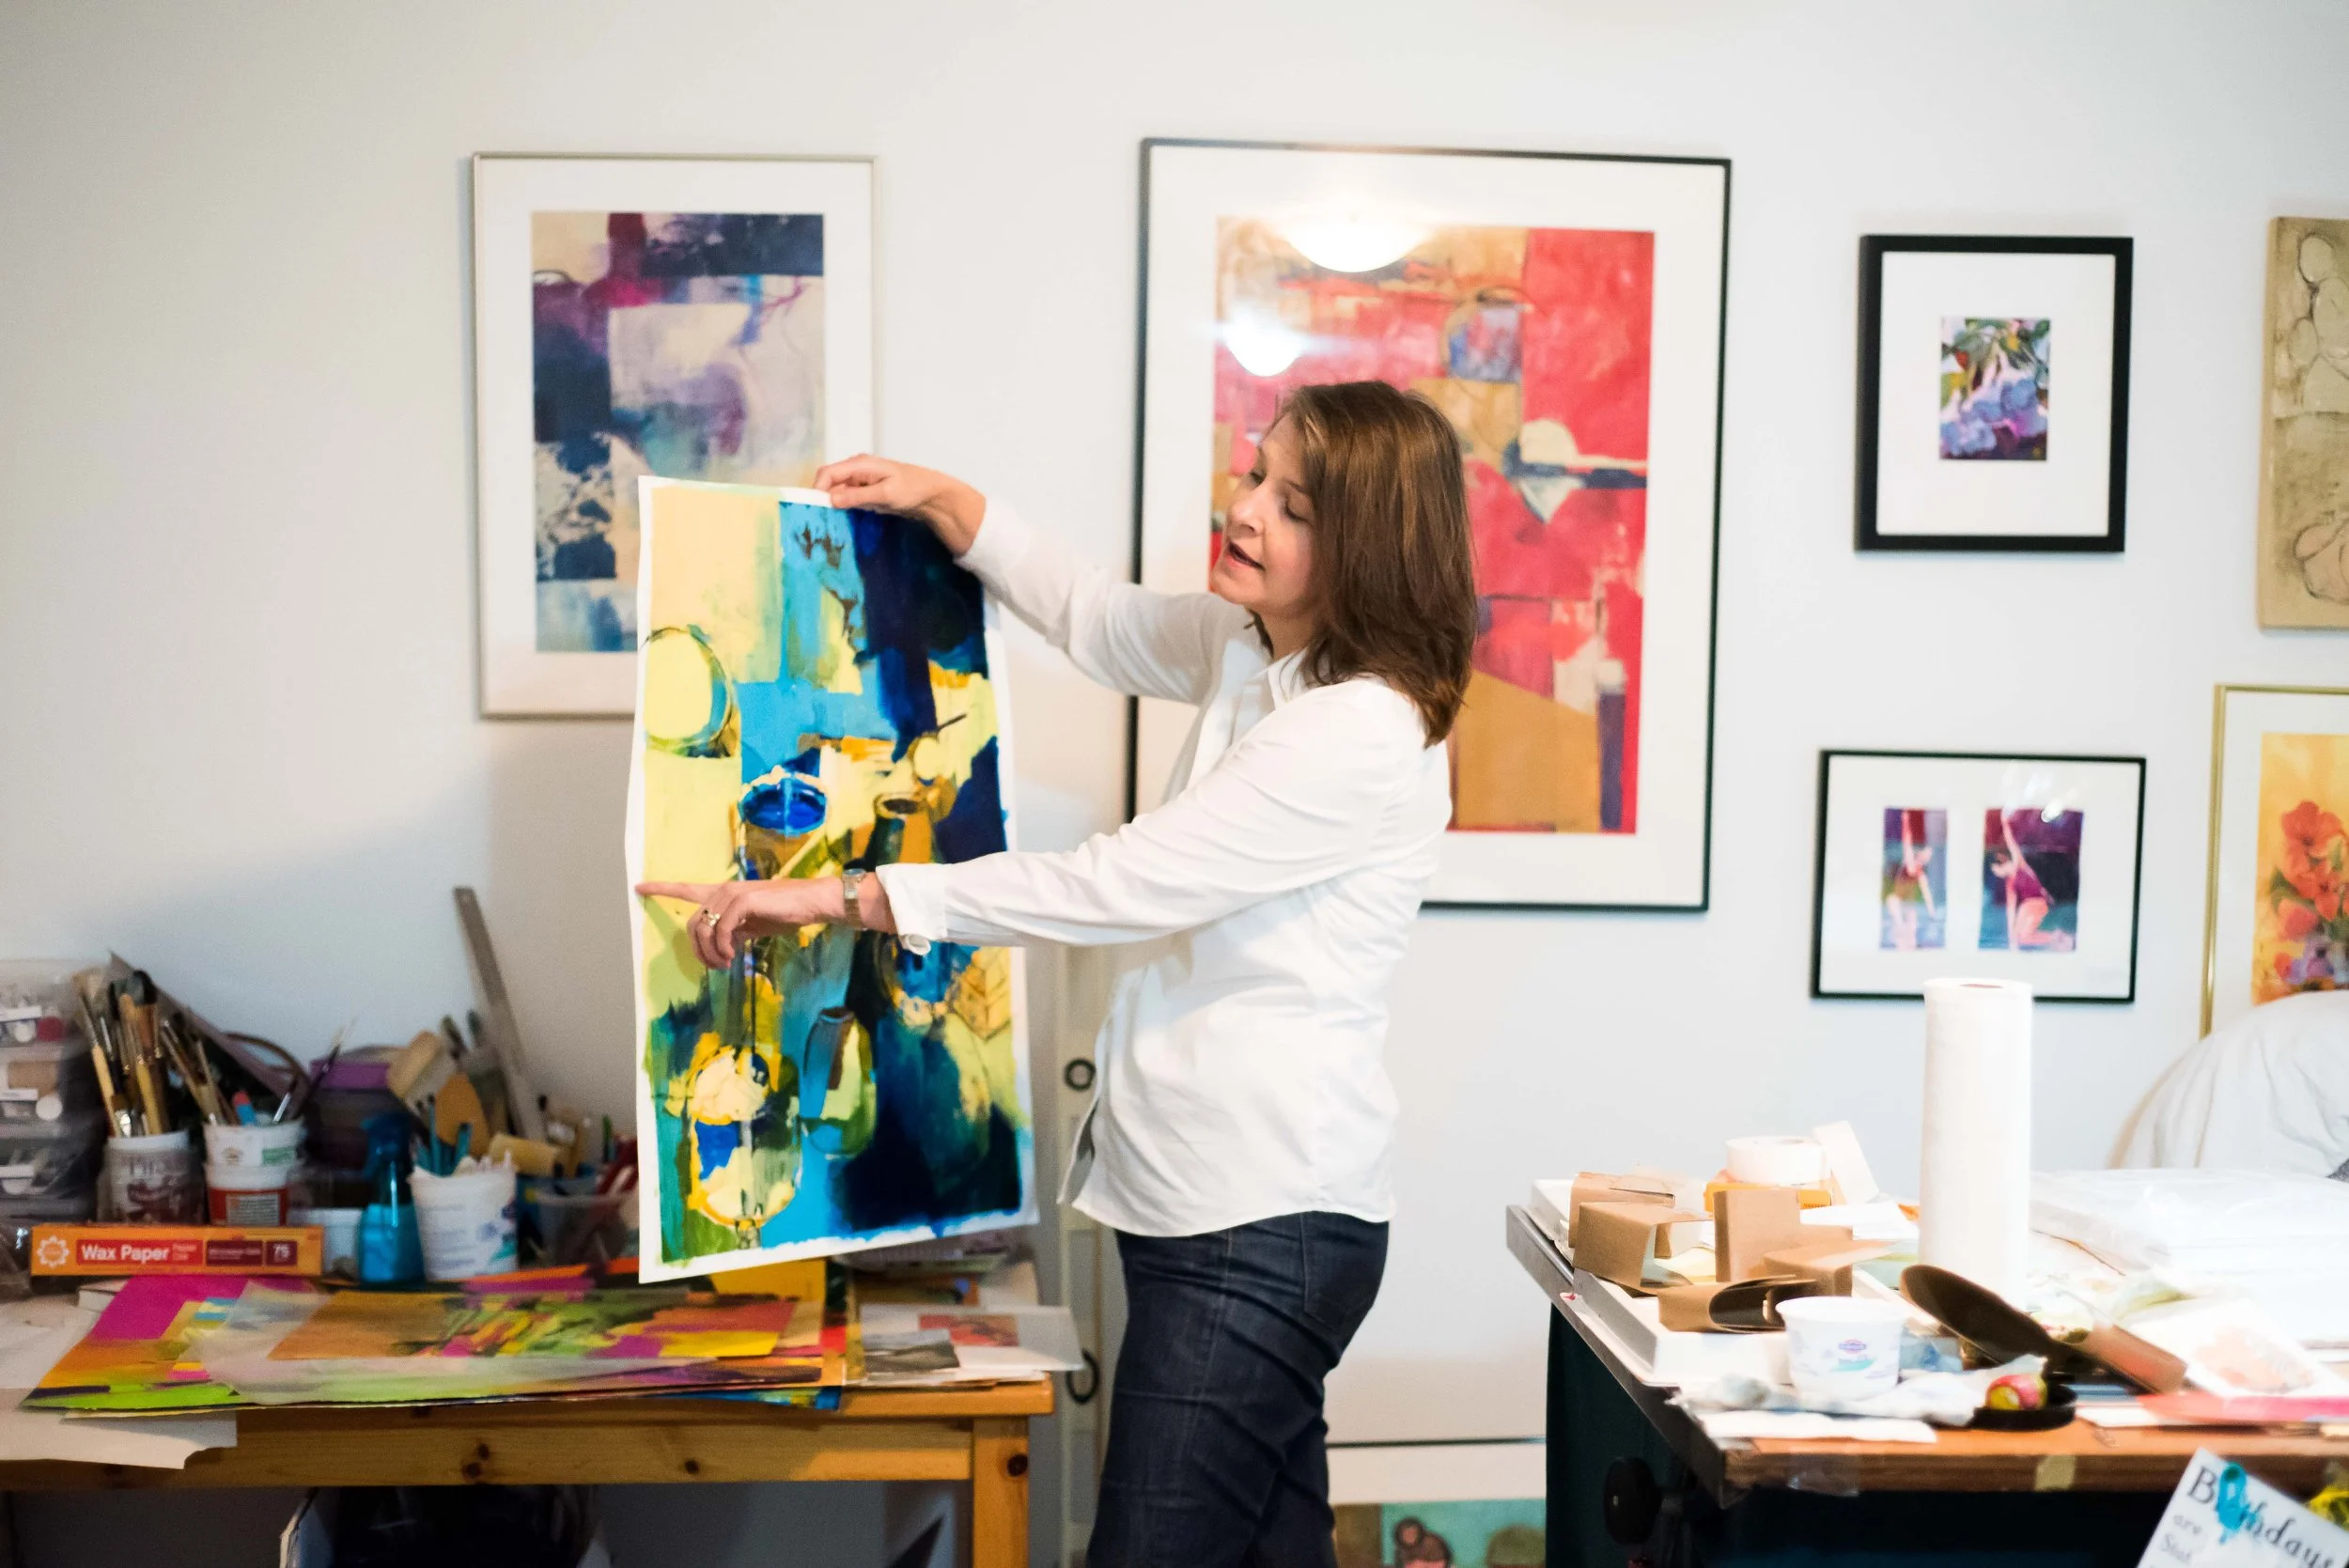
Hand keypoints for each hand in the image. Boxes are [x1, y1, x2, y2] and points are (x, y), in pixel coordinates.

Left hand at [634, 876, 896, 966]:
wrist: (811, 902)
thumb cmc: (785, 912)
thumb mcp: (753, 925)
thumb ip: (733, 930)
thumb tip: (720, 947)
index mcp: (723, 894)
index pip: (686, 888)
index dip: (661, 889)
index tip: (639, 887)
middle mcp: (723, 890)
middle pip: (692, 923)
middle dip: (697, 949)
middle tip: (715, 966)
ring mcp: (732, 894)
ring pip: (703, 928)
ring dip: (710, 953)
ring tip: (725, 964)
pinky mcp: (743, 901)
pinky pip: (721, 930)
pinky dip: (723, 947)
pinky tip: (732, 956)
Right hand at [812, 456, 985, 555]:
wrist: (932, 495)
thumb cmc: (912, 489)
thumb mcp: (885, 494)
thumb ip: (858, 496)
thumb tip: (831, 499)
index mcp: (859, 464)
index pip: (828, 473)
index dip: (817, 489)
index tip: (813, 508)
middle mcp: (856, 469)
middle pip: (829, 482)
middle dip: (822, 498)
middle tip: (818, 518)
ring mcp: (860, 481)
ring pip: (837, 491)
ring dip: (832, 505)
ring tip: (827, 522)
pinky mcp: (865, 492)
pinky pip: (847, 498)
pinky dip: (842, 508)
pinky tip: (841, 521)